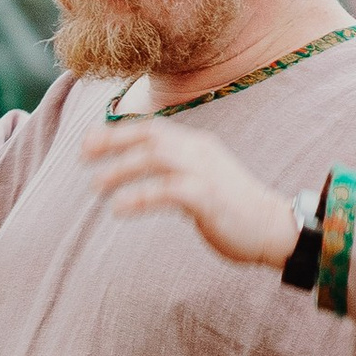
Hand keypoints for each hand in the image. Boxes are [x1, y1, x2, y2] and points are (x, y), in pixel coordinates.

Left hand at [84, 118, 297, 267]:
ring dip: (121, 170)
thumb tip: (143, 169)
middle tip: (82, 157)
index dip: (116, 132)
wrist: (273, 228)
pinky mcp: (208, 197)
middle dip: (112, 143)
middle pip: (149, 136)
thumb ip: (175, 170)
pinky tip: (119, 209)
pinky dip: (139, 197)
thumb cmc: (233, 207)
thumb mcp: (202, 179)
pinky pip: (167, 190)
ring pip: (155, 158)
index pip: (151, 128)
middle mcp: (199, 151)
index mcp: (197, 145)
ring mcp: (205, 172)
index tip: (87, 143)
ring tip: (96, 187)